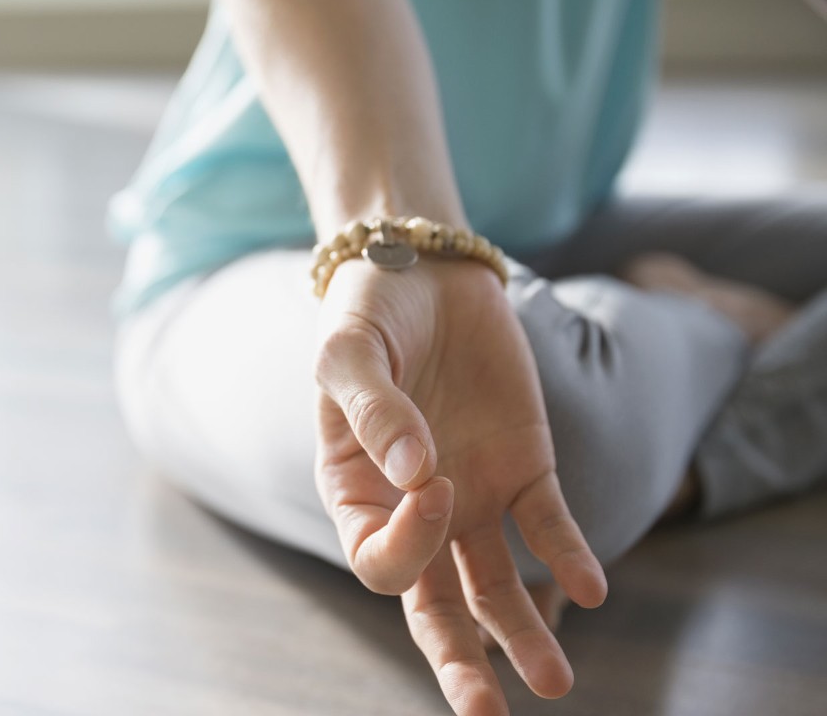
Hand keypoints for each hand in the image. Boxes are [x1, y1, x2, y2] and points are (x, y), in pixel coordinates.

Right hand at [314, 257, 607, 714]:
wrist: (425, 268)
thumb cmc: (368, 311)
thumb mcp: (348, 351)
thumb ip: (373, 407)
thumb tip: (415, 471)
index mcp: (355, 492)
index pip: (381, 557)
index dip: (409, 538)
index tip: (430, 477)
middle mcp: (413, 508)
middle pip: (434, 604)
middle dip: (459, 660)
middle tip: (487, 713)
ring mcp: (471, 492)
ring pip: (494, 585)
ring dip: (523, 633)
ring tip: (556, 684)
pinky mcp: (523, 466)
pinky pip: (546, 524)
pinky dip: (568, 556)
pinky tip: (591, 589)